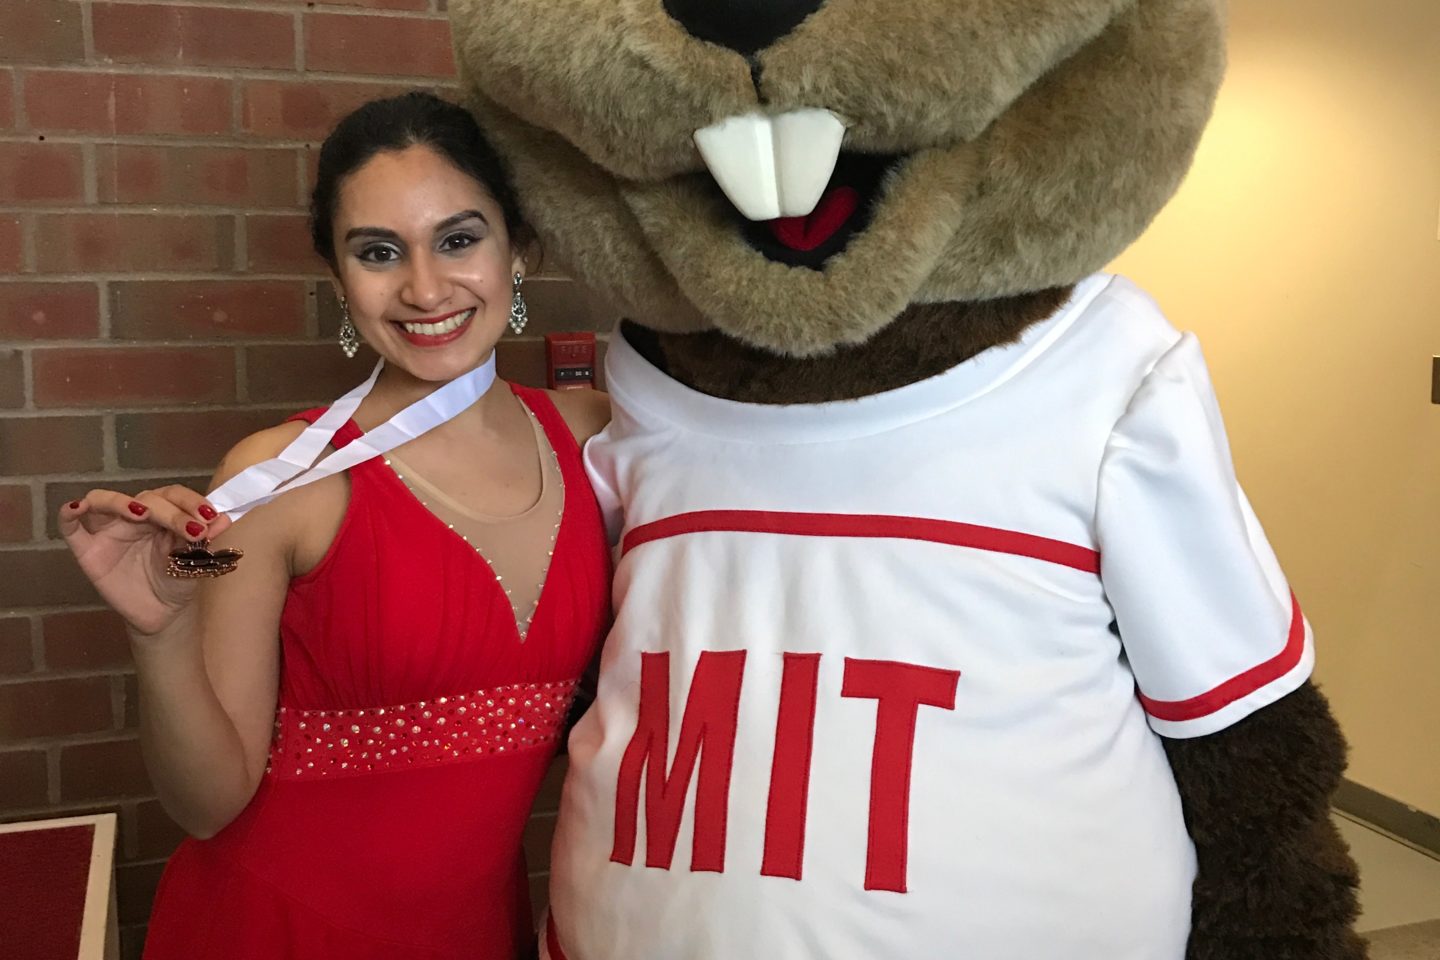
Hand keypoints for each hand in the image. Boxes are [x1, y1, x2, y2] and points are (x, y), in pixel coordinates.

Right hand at [59, 486, 232, 636]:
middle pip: (146, 498)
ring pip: (104, 501)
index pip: (174, 495)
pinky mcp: (87, 549)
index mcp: (164, 513)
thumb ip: (205, 541)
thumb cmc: (178, 580)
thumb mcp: (196, 561)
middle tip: (192, 530)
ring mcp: (109, 529)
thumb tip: (225, 519)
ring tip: (141, 512)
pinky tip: (77, 508)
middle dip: (171, 512)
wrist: (162, 613)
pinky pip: (70, 526)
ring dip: (121, 501)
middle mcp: (135, 515)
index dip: (191, 503)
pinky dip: (69, 512)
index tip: (211, 519)